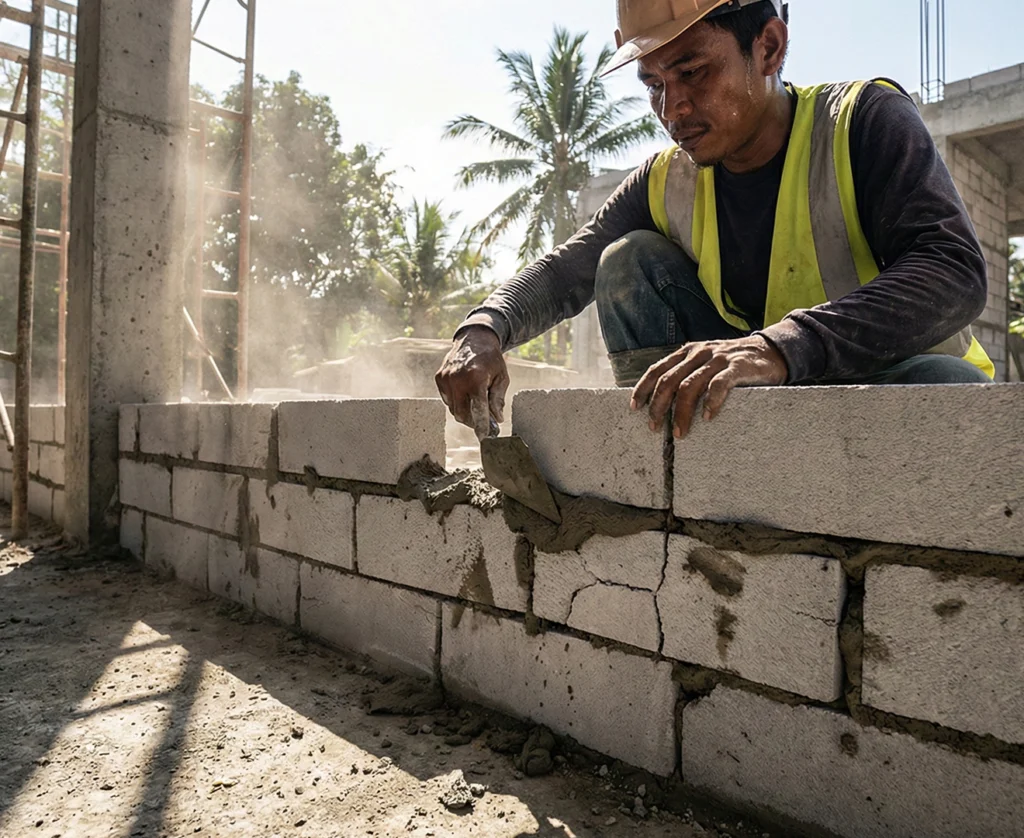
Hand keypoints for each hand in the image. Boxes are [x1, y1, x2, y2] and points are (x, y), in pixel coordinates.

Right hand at [435, 327, 509, 441]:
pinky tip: (466, 392)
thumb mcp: (501, 377)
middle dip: (473, 422)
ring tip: (476, 403)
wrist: (474, 338)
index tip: (485, 438)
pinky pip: (448, 400)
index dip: (482, 426)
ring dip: (465, 412)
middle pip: (462, 414)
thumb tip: (497, 419)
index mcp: (476, 378)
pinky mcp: (439, 378)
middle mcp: (457, 379)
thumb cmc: (491, 359)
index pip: (478, 409)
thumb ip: (498, 399)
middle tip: (484, 422)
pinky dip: (457, 402)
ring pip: (454, 409)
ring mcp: (446, 378)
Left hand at [631, 335, 788, 438]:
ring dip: (681, 412)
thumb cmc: (734, 364)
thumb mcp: (706, 362)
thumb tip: (662, 400)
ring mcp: (718, 359)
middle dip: (658, 406)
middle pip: (669, 381)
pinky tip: (707, 418)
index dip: (643, 388)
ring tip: (680, 433)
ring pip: (690, 386)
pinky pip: (719, 385)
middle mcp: (699, 353)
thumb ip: (688, 374)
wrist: (772, 351)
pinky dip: (710, 402)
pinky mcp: (738, 367)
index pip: (658, 370)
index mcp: (687, 352)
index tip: (635, 408)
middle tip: (655, 428)